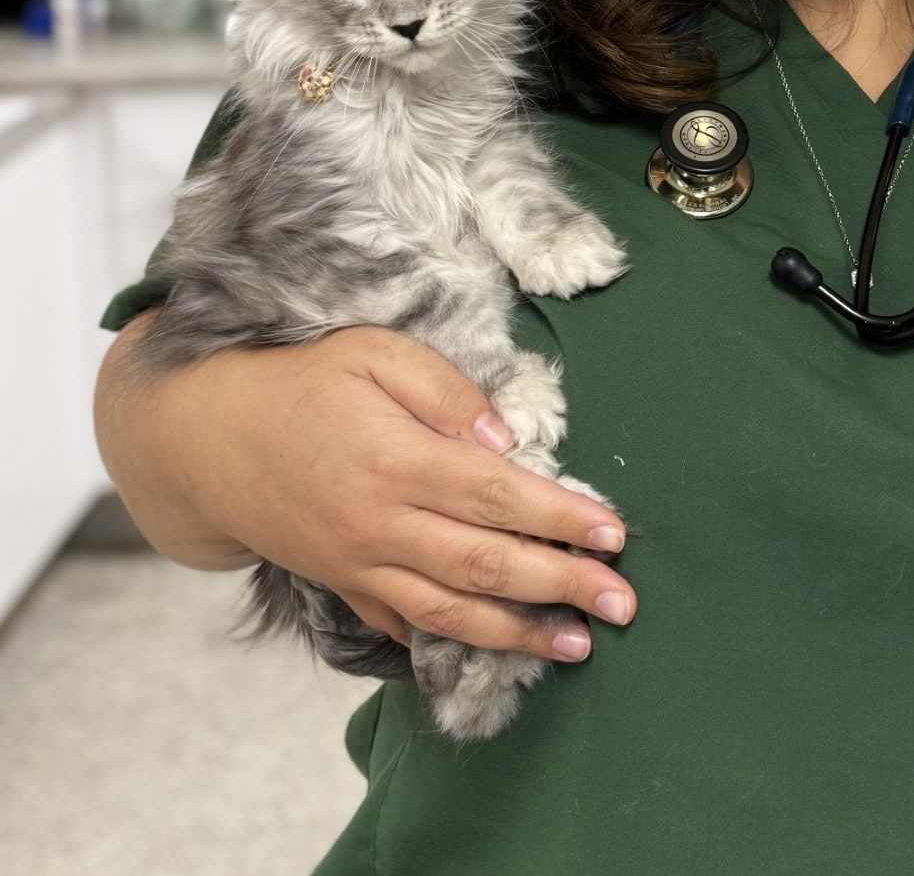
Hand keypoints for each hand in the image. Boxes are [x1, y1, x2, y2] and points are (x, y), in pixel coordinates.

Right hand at [145, 321, 637, 662]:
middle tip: (623, 602)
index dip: (559, 518)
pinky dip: (451, 641)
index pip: (496, 496)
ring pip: (450, 610)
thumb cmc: (301, 380)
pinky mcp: (341, 582)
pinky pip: (402, 624)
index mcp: (397, 459)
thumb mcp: (373, 352)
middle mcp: (380, 523)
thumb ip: (445, 391)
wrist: (201, 436)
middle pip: (486, 564)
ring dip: (519, 632)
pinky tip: (495, 650)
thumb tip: (503, 439)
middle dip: (562, 586)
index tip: (614, 534)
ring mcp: (358, 563)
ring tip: (579, 645)